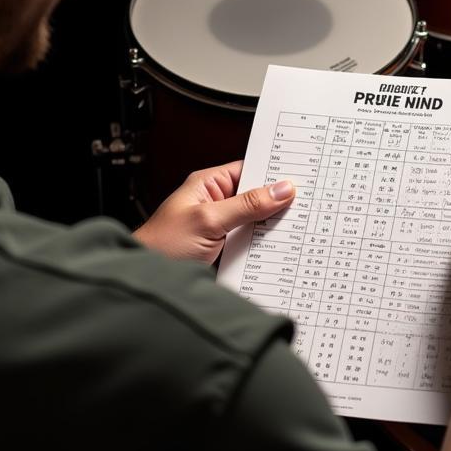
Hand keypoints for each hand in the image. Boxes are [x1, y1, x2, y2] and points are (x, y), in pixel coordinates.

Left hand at [133, 161, 294, 264]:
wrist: (146, 280)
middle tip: (304, 205)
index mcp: (208, 184)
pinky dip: (263, 245)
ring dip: (271, 226)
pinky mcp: (223, 248)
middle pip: (256, 196)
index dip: (274, 172)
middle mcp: (215, 202)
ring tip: (295, 227)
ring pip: (255, 221)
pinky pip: (250, 241)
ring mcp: (220, 226)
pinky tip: (277, 248)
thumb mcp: (209, 220)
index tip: (300, 177)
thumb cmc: (161, 245)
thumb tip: (280, 190)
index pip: (249, 169)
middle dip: (277, 202)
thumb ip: (246, 205)